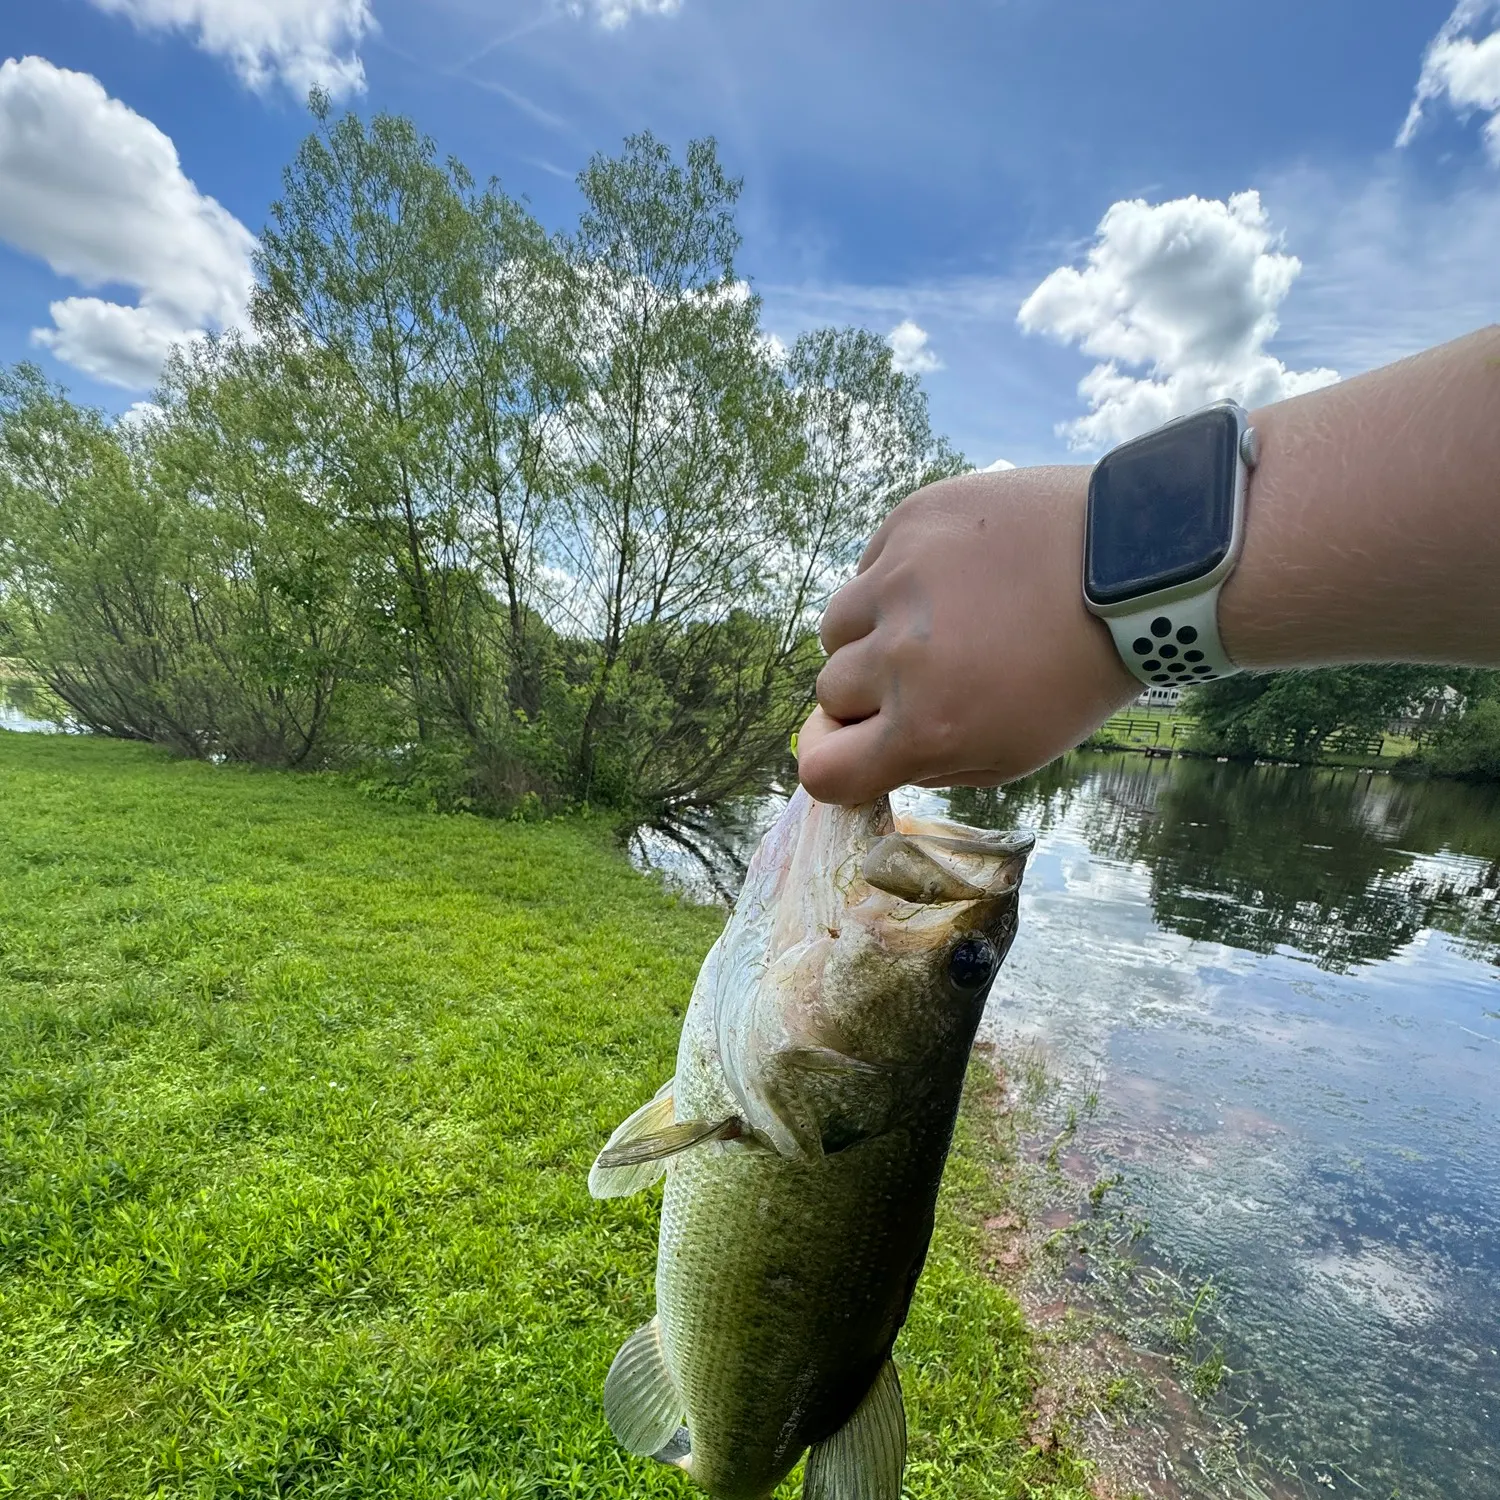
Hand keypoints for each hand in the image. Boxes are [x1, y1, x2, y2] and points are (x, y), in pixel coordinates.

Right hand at [796, 465, 1137, 805]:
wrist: (1136, 564)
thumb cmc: (1080, 672)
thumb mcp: (1017, 753)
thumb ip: (931, 765)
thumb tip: (870, 753)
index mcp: (927, 727)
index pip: (821, 769)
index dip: (834, 761)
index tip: (857, 746)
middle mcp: (898, 657)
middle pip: (829, 693)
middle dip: (868, 694)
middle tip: (928, 675)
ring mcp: (896, 582)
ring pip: (836, 627)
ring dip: (869, 635)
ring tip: (934, 622)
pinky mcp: (908, 524)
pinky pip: (869, 567)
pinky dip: (894, 582)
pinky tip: (953, 578)